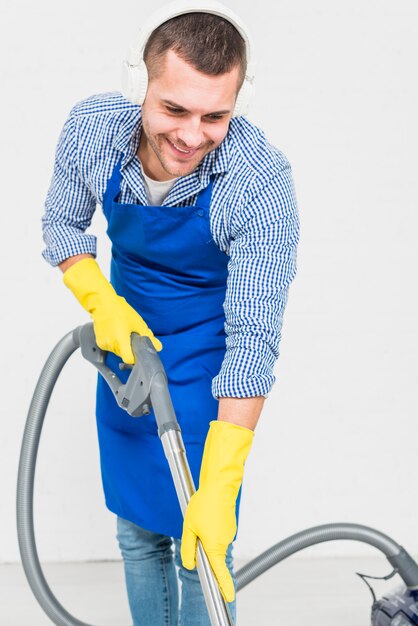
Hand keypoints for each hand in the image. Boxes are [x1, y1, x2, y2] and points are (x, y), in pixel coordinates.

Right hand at [63, 258, 161, 362]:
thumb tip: (158, 347)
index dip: (135, 357)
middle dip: (129, 348)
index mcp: (120, 340)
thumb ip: (148, 337)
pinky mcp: (99, 342)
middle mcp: (111, 344)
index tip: (138, 353)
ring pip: (117, 351)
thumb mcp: (137, 323)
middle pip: (123, 355)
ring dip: (122, 345)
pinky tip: (115, 331)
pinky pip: (110, 347)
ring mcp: (104, 344)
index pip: (128, 359)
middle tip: (130, 336)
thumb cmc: (120, 310)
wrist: (103, 303)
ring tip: (121, 331)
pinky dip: (114, 342)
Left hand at [181, 420, 253, 601]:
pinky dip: (211, 529)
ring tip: (200, 517)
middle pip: (213, 556)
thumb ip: (188, 549)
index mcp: (214, 546)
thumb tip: (190, 564)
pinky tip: (207, 515)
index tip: (228, 599)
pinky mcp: (229, 526)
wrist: (219, 485)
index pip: (220, 573)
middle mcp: (224, 542)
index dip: (224, 587)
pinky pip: (218, 534)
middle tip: (195, 529)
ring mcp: (228, 534)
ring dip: (206, 536)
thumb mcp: (188, 527)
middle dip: (203, 549)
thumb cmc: (204, 505)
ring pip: (214, 543)